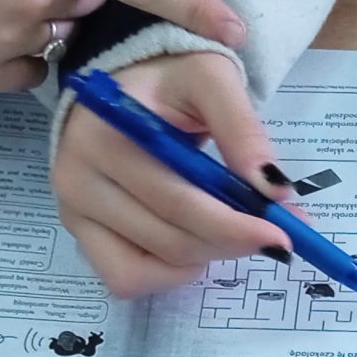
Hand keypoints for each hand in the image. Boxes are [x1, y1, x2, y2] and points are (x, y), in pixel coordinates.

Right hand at [53, 52, 298, 298]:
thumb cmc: (168, 79)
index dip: (234, 227)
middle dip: (231, 242)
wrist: (124, 81)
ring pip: (153, 266)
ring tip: (228, 226)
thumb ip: (243, 129)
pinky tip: (190, 242)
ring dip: (205, 256)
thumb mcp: (212, 80)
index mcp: (106, 135)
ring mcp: (73, 210)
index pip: (178, 201)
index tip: (282, 235)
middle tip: (273, 234)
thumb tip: (275, 191)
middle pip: (170, 240)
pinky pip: (125, 277)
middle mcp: (78, 178)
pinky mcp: (79, 232)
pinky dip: (168, 273)